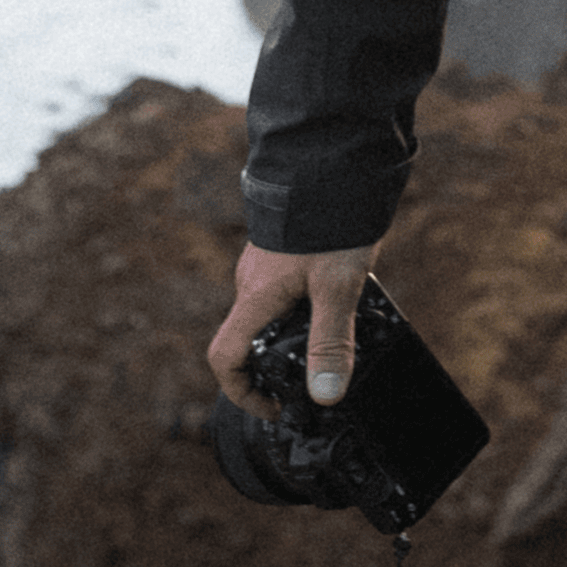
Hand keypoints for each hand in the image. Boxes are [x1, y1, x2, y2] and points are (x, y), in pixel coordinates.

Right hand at [208, 237, 385, 420]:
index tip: (274, 406)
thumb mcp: (338, 286)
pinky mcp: (284, 249)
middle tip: (315, 378)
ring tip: (337, 338)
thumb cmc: (330, 219)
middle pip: (249, 339)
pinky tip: (341, 299)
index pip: (225, 358)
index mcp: (255, 297)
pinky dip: (305, 306)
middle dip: (276, 367)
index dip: (242, 392)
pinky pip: (285, 290)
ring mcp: (266, 264)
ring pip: (270, 313)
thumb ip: (332, 339)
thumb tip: (325, 395)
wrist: (332, 159)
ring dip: (295, 334)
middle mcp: (252, 282)